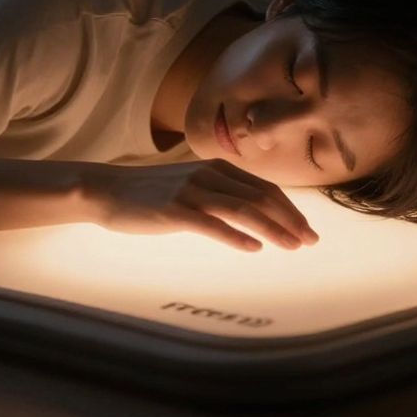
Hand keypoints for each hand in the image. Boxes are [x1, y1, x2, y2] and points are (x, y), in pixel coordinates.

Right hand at [81, 160, 319, 251]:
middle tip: (310, 241)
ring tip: (292, 246)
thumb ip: (219, 192)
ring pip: (243, 209)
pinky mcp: (174, 211)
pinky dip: (236, 236)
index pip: (263, 188)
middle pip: (260, 197)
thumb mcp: (190, 184)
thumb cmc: (149, 192)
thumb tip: (253, 211)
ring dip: (273, 229)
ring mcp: (190, 193)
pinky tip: (254, 248)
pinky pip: (212, 224)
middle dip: (290, 220)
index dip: (290, 208)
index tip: (306, 229)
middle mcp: (207, 176)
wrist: (107, 190)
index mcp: (215, 168)